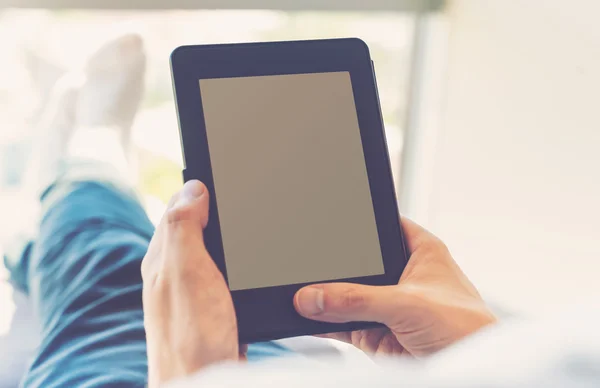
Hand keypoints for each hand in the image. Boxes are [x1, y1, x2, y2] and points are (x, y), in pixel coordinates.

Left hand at [141, 180, 241, 387]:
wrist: (203, 385)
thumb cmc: (192, 336)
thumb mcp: (186, 272)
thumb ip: (183, 228)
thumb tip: (192, 188)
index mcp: (163, 258)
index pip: (178, 208)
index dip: (200, 188)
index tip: (226, 171)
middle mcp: (174, 272)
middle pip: (195, 227)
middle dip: (215, 208)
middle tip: (240, 190)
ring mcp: (192, 292)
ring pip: (210, 250)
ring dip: (226, 234)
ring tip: (245, 217)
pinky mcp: (211, 309)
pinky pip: (221, 274)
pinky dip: (234, 262)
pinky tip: (248, 264)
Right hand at [293, 217, 495, 357]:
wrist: (472, 373)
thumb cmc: (467, 330)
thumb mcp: (408, 304)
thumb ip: (358, 300)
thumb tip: (316, 297)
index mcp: (420, 251)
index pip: (381, 226)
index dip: (356, 224)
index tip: (324, 225)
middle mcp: (401, 275)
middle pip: (357, 263)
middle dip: (333, 269)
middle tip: (307, 269)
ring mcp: (387, 305)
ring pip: (346, 296)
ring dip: (326, 299)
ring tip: (301, 296)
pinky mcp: (375, 333)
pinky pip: (341, 323)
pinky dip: (324, 322)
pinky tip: (306, 318)